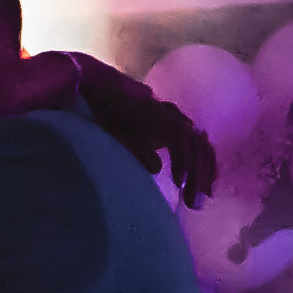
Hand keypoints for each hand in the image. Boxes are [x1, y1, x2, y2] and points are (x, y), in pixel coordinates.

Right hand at [14, 50, 220, 207]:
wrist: (90, 87)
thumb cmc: (106, 112)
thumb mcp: (127, 138)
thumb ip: (143, 151)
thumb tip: (157, 168)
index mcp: (170, 122)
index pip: (197, 148)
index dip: (202, 171)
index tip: (198, 196)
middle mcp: (174, 116)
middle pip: (202, 148)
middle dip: (203, 178)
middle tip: (196, 205)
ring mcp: (167, 113)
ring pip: (195, 146)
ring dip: (196, 174)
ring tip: (190, 200)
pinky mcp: (157, 114)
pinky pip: (179, 141)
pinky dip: (182, 162)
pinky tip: (177, 182)